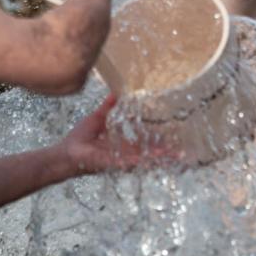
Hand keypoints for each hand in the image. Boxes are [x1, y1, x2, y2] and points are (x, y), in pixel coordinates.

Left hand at [59, 96, 181, 174]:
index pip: (146, 140)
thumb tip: (116, 91)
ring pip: (150, 159)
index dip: (161, 137)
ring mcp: (125, 160)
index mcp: (124, 143)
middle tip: (189, 146)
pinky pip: (138, 162)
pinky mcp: (119, 163)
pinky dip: (151, 160)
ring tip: (184, 154)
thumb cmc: (79, 138)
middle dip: (170, 150)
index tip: (177, 131)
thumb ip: (109, 107)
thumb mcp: (97, 118)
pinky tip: (164, 157)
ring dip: (166, 157)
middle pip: (153, 152)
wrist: (66, 154)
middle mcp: (128, 153)